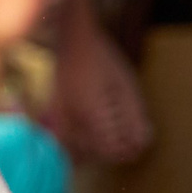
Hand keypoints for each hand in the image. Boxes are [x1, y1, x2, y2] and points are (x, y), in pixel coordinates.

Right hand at [50, 19, 152, 162]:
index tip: (137, 142)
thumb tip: (140, 145)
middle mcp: (69, 118)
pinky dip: (75, 148)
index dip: (127, 151)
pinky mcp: (51, 114)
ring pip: (75, 151)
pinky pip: (61, 142)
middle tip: (128, 142)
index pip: (109, 149)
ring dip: (95, 152)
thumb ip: (134, 119)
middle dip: (113, 152)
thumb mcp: (127, 87)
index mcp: (90, 111)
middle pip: (93, 153)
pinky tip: (88, 142)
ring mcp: (56, 116)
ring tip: (110, 141)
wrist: (70, 39)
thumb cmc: (101, 58)